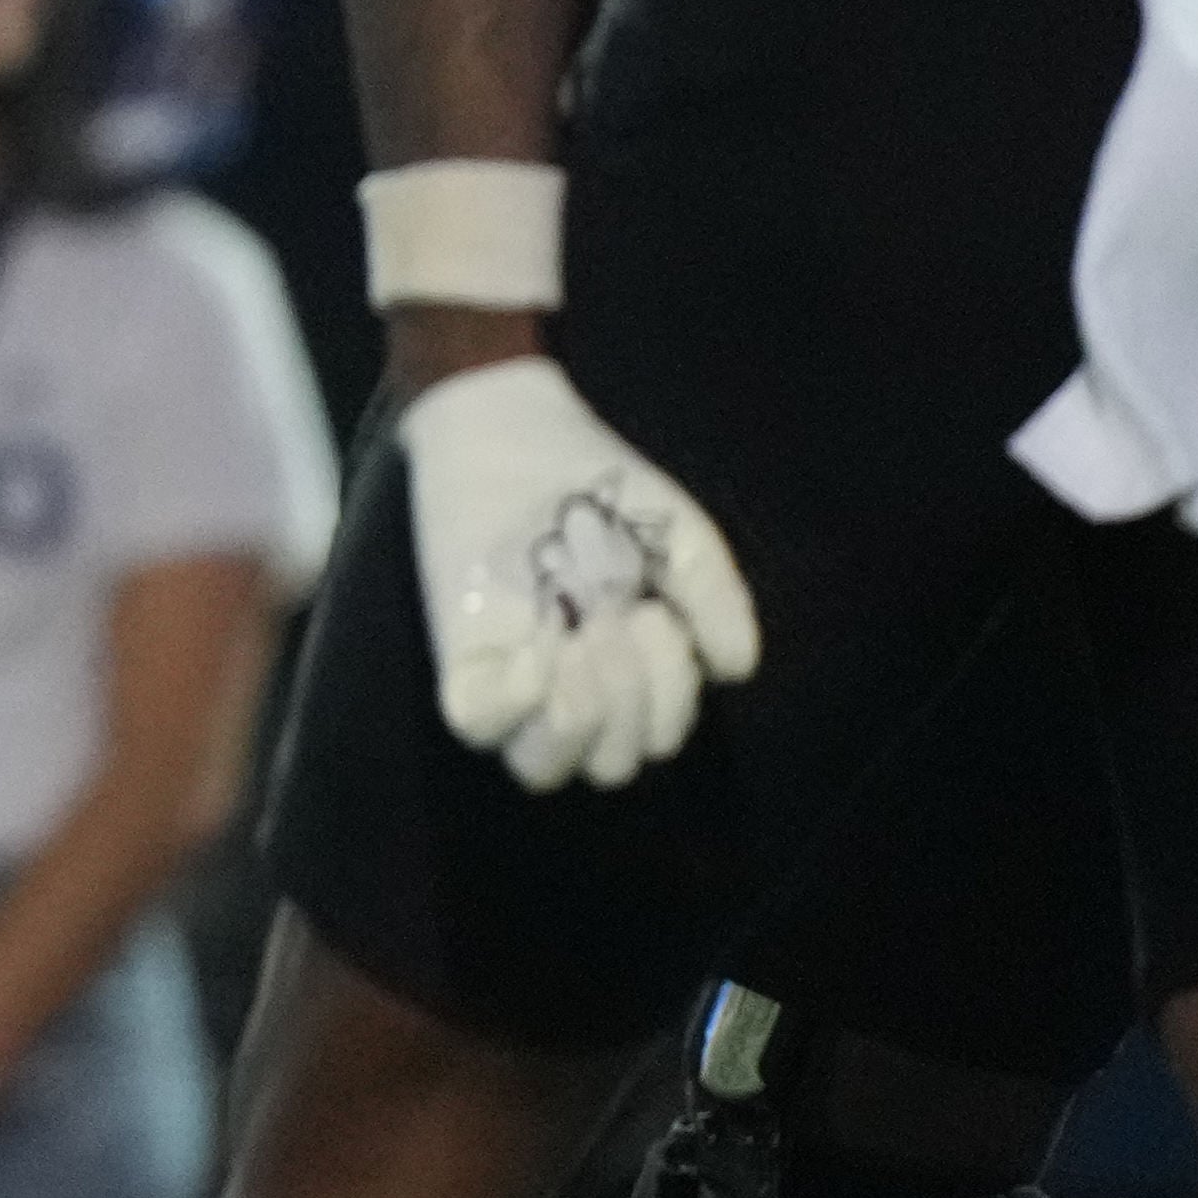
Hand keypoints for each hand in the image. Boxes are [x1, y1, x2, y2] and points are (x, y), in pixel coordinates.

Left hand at [397, 348, 758, 791]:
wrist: (513, 429)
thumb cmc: (600, 485)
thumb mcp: (679, 539)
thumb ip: (716, 600)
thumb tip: (738, 671)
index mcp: (623, 670)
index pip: (653, 740)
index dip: (669, 701)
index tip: (657, 615)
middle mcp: (568, 686)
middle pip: (605, 767)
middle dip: (629, 707)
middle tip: (616, 621)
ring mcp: (511, 675)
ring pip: (540, 768)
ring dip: (577, 720)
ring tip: (579, 647)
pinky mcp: (458, 653)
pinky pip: (475, 725)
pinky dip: (514, 703)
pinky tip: (534, 650)